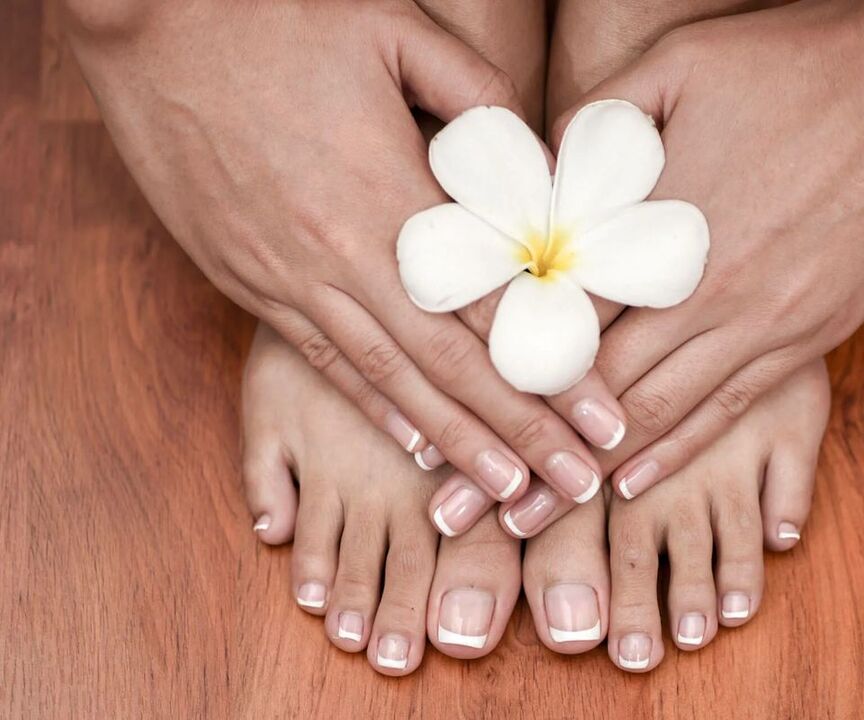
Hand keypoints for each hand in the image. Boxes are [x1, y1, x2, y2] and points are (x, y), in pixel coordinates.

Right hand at [65, 0, 615, 502]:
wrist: (144, 20)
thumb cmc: (275, 16)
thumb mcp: (397, 30)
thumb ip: (479, 98)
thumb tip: (535, 164)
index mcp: (390, 193)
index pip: (490, 310)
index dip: (552, 374)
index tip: (598, 422)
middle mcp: (343, 255)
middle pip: (449, 366)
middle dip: (519, 434)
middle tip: (572, 483)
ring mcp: (289, 275)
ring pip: (387, 380)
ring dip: (452, 442)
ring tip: (504, 492)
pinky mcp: (247, 280)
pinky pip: (320, 360)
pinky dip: (371, 407)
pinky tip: (412, 444)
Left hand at [427, 0, 863, 536]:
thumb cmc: (800, 61)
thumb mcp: (678, 62)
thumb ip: (599, 124)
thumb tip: (541, 172)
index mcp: (659, 228)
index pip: (557, 325)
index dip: (497, 384)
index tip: (447, 430)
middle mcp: (703, 292)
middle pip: (593, 392)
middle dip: (525, 455)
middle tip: (467, 512)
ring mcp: (761, 321)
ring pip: (657, 416)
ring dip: (589, 474)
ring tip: (534, 526)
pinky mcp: (811, 335)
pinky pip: (730, 409)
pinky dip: (676, 452)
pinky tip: (634, 484)